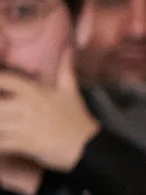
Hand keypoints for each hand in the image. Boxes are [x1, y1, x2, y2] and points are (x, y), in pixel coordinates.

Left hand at [0, 50, 99, 173]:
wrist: (87, 145)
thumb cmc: (77, 118)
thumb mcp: (71, 91)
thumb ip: (65, 69)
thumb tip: (68, 49)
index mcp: (34, 92)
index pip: (5, 80)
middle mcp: (26, 107)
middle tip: (1, 110)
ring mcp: (24, 126)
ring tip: (2, 125)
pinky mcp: (24, 144)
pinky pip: (2, 144)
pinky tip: (1, 144)